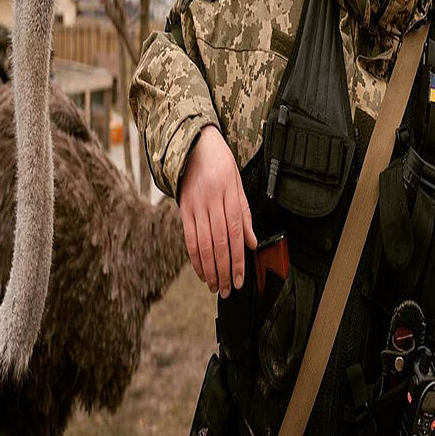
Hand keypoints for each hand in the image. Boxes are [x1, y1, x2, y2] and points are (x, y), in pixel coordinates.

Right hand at [178, 124, 257, 297]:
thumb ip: (244, 214)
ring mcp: (195, 206)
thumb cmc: (220, 164)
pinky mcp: (182, 209)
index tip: (241, 280)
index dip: (238, 259)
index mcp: (229, 195)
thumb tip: (252, 244)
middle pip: (219, 242)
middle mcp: (212, 201)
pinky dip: (194, 258)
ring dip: (209, 269)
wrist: (194, 145)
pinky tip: (201, 272)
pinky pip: (188, 238)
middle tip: (228, 290)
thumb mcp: (238, 184)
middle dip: (224, 270)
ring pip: (202, 244)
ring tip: (215, 287)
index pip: (236, 233)